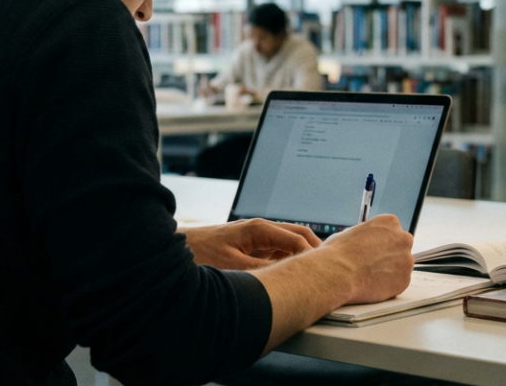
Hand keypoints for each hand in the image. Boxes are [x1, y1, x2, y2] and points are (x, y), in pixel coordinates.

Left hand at [180, 219, 320, 269]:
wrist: (174, 249)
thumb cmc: (200, 253)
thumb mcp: (234, 266)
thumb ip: (263, 270)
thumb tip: (289, 275)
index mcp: (259, 229)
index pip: (298, 239)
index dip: (313, 256)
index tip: (326, 272)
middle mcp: (260, 230)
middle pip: (298, 236)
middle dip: (315, 251)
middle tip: (330, 270)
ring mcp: (255, 238)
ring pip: (288, 245)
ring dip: (302, 257)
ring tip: (316, 275)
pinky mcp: (249, 247)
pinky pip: (276, 253)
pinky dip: (287, 262)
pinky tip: (291, 276)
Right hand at [321, 214, 414, 303]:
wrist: (338, 273)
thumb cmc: (339, 252)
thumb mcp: (351, 232)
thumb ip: (366, 237)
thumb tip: (367, 243)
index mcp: (390, 222)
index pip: (392, 230)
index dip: (381, 241)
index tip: (373, 248)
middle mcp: (403, 239)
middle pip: (400, 247)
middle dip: (390, 255)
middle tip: (373, 263)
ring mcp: (406, 260)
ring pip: (401, 266)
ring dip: (390, 270)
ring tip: (369, 276)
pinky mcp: (405, 280)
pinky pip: (398, 282)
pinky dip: (388, 285)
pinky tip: (372, 284)